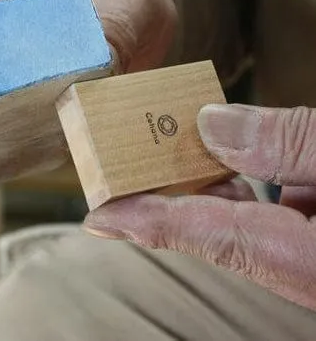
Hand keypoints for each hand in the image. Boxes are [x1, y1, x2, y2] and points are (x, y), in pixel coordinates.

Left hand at [84, 103, 315, 309]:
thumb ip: (289, 141)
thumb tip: (212, 123)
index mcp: (312, 261)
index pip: (216, 237)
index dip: (152, 222)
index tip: (100, 216)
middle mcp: (308, 269)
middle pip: (223, 229)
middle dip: (175, 190)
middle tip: (131, 159)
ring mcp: (313, 257)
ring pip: (249, 222)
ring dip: (217, 180)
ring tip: (182, 142)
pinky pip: (276, 215)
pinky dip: (257, 182)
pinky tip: (248, 151)